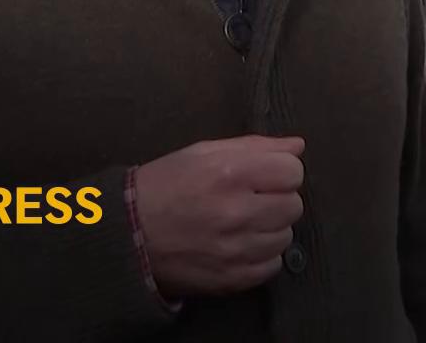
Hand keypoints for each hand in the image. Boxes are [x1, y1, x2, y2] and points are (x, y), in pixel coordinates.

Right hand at [133, 135, 305, 297]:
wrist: (129, 235)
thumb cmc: (165, 185)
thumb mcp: (203, 153)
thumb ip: (254, 146)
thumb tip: (297, 146)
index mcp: (230, 173)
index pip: (293, 171)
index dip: (280, 171)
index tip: (263, 176)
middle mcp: (237, 212)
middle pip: (294, 205)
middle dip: (276, 199)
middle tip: (251, 199)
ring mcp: (237, 250)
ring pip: (286, 236)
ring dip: (270, 228)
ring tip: (241, 223)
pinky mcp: (233, 279)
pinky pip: (272, 265)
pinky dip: (261, 255)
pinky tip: (239, 245)